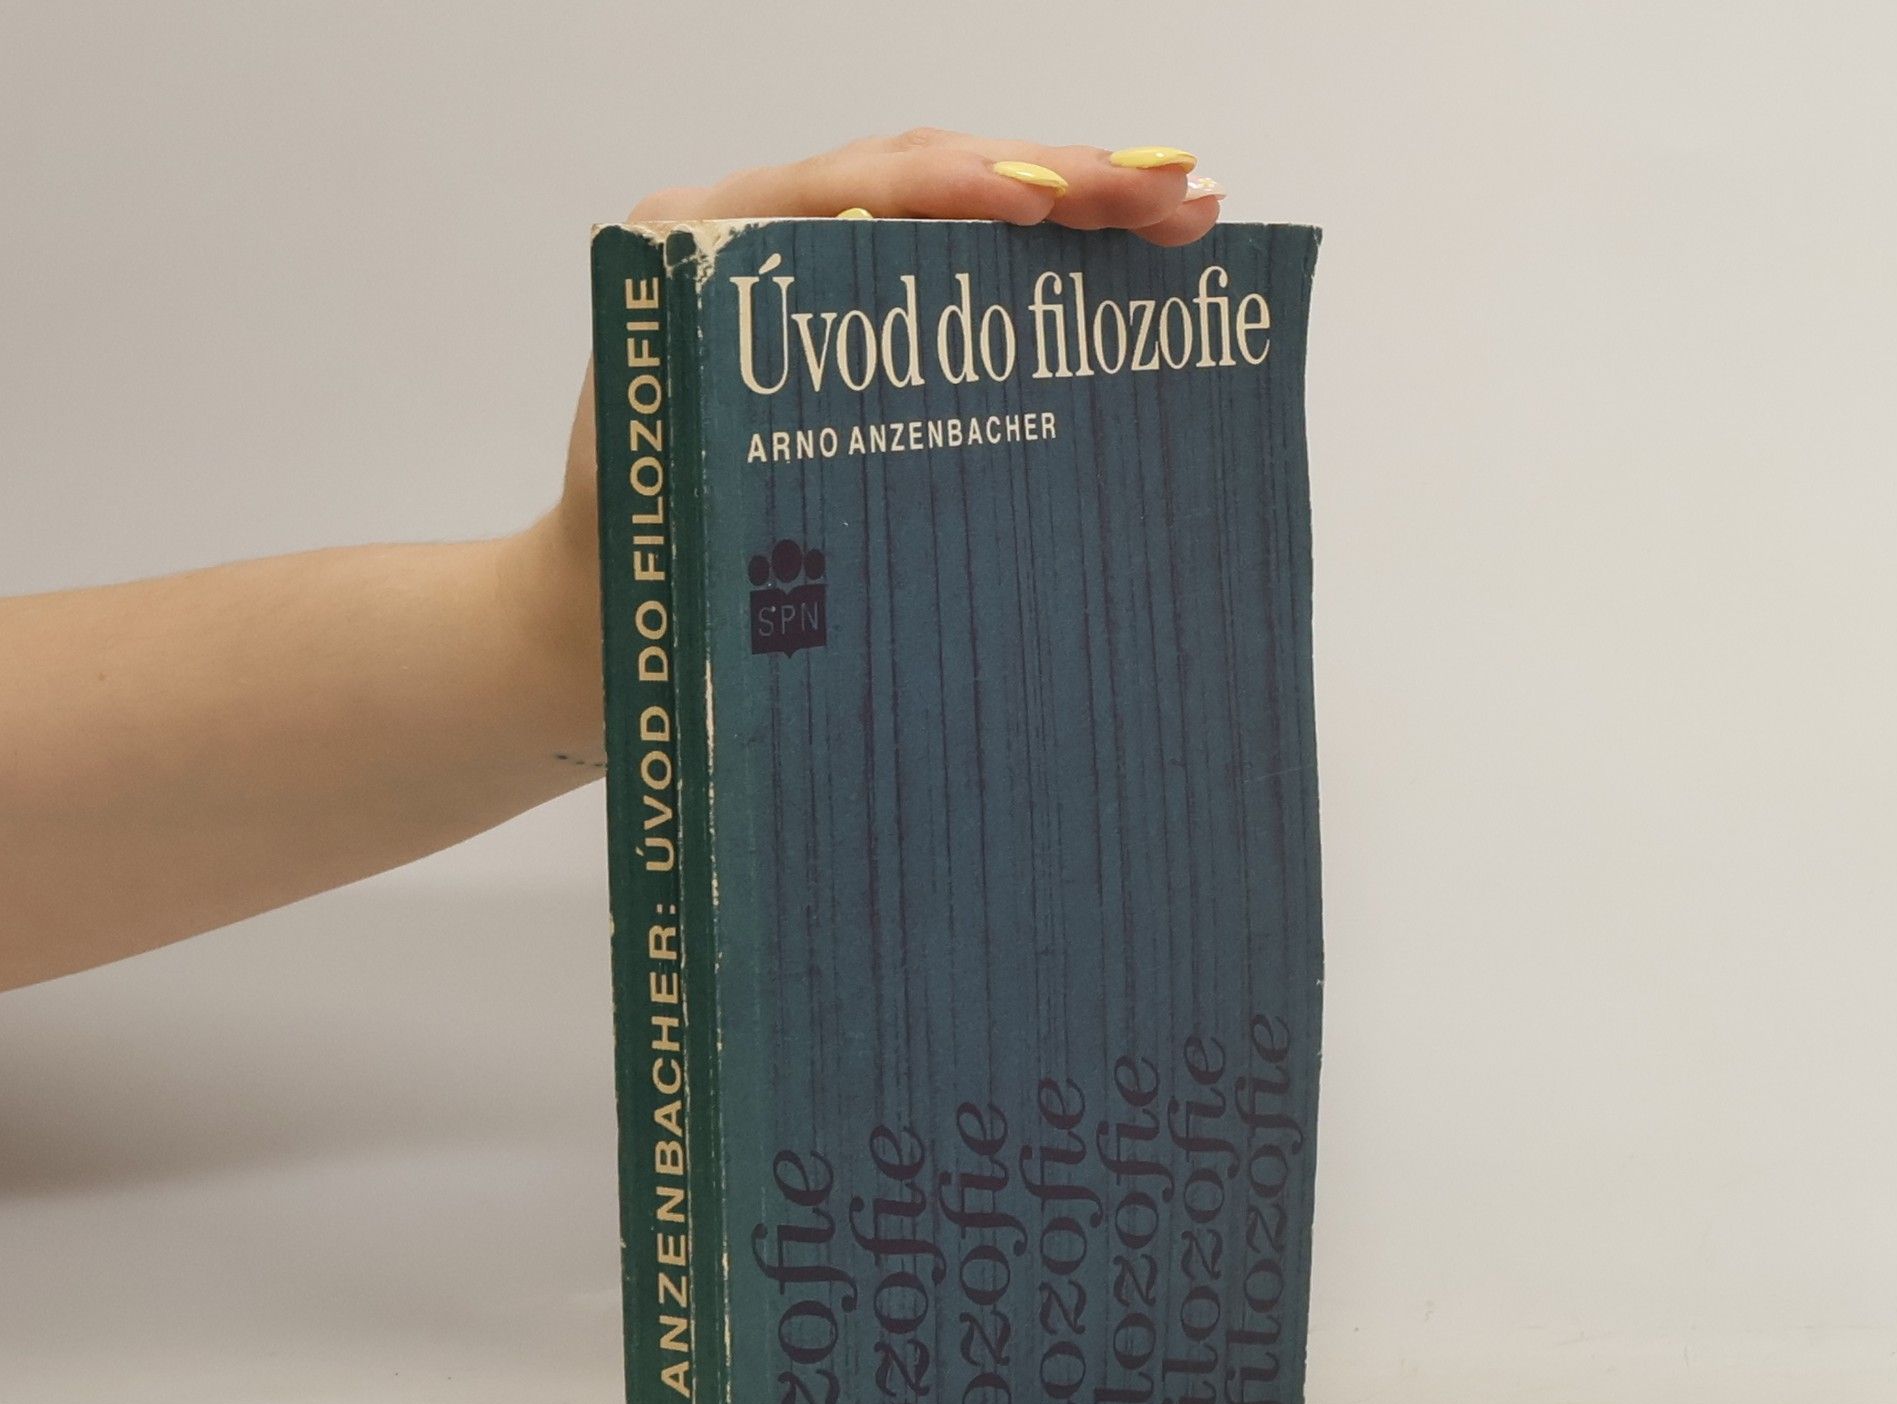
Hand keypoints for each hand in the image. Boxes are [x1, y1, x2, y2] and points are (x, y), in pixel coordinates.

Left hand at [539, 129, 1225, 648]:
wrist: (602, 614)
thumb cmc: (638, 571)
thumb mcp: (687, 505)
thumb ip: (762, 439)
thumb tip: (889, 422)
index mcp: (697, 259)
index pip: (844, 187)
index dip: (953, 189)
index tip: (1047, 204)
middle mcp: (746, 238)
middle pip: (913, 173)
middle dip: (1049, 177)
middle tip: (1169, 196)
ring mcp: (796, 269)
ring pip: (941, 204)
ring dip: (1060, 202)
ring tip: (1171, 208)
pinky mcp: (838, 314)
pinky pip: (937, 260)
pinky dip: (1027, 258)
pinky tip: (1109, 258)